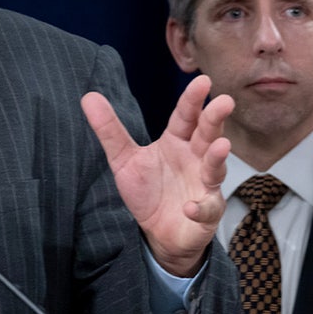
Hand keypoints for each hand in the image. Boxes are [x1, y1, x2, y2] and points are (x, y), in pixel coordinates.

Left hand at [81, 74, 232, 276]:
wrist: (157, 232)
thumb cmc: (147, 190)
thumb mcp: (123, 159)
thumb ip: (109, 130)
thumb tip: (88, 96)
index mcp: (177, 142)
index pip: (185, 116)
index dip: (192, 100)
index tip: (201, 81)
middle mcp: (195, 158)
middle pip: (207, 134)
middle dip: (215, 118)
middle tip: (223, 101)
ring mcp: (204, 185)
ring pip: (214, 167)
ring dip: (218, 158)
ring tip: (221, 146)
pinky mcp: (206, 213)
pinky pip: (206, 208)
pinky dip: (201, 207)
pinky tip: (191, 206)